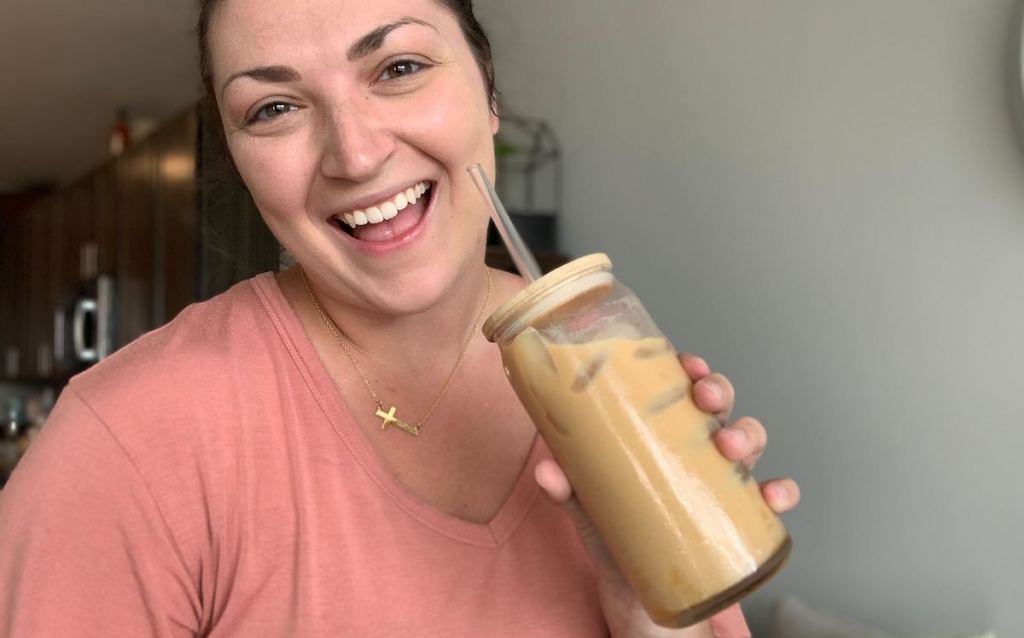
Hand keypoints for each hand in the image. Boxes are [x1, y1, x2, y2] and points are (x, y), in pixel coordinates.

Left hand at [534, 353, 800, 637]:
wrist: (636, 594)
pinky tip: (773, 494)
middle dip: (718, 391)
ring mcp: (719, 480)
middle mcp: (694, 448)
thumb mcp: (587, 509)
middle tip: (704, 399)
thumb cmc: (615, 534)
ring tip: (730, 447)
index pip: (678, 387)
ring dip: (748, 434)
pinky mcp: (737, 517)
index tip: (685, 362)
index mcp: (659, 432)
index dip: (689, 367)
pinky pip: (769, 498)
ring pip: (749, 441)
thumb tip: (547, 470)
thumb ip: (567, 490)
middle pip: (717, 405)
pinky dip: (779, 491)